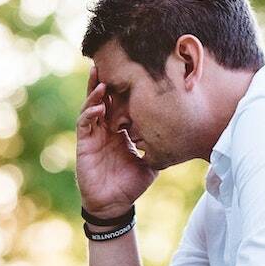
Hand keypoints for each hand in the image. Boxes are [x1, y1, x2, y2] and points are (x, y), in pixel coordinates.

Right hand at [76, 65, 156, 217]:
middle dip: (105, 81)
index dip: (124, 88)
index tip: (133, 71)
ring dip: (95, 92)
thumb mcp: (151, 162)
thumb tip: (180, 137)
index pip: (121, 104)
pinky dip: (90, 113)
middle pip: (103, 98)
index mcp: (120, 130)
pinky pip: (85, 124)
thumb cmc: (130, 184)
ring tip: (101, 79)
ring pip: (91, 106)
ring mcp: (93, 135)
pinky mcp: (84, 144)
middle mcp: (105, 128)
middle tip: (109, 61)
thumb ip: (159, 148)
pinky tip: (98, 106)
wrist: (114, 204)